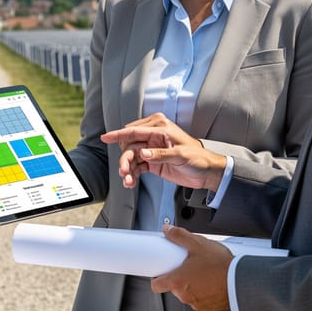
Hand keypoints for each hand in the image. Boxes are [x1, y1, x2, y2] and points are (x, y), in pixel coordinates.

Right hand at [100, 113, 226, 190]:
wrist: (207, 172)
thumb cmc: (199, 158)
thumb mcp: (181, 155)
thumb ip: (160, 154)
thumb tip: (143, 153)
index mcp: (160, 128)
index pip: (135, 131)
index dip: (118, 134)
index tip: (105, 137)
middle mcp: (153, 136)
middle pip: (129, 146)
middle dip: (124, 159)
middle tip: (124, 172)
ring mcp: (151, 149)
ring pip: (130, 158)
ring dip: (127, 169)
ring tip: (128, 181)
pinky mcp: (152, 161)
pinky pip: (136, 166)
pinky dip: (132, 174)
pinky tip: (130, 182)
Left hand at [151, 225, 232, 310]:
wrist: (242, 280)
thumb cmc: (220, 266)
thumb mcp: (198, 244)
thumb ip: (179, 236)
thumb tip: (168, 231)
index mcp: (177, 281)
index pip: (156, 285)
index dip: (157, 278)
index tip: (160, 272)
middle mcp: (184, 295)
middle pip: (174, 287)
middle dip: (180, 277)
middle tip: (189, 267)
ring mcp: (197, 303)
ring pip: (188, 294)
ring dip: (193, 285)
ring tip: (204, 273)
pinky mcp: (209, 308)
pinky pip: (202, 300)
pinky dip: (205, 292)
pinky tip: (212, 282)